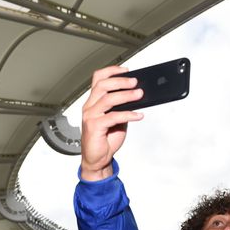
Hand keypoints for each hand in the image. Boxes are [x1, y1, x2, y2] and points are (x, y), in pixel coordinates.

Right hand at [80, 65, 144, 180]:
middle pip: (102, 85)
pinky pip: (113, 117)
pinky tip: (138, 115)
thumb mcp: (116, 119)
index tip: (126, 70)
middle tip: (135, 83)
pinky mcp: (94, 127)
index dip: (111, 71)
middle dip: (121, 81)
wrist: (98, 159)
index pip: (98, 79)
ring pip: (108, 99)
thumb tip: (137, 96)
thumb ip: (122, 107)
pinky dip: (128, 114)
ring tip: (139, 95)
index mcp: (93, 102)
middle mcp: (90, 106)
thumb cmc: (105, 139)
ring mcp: (90, 116)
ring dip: (126, 96)